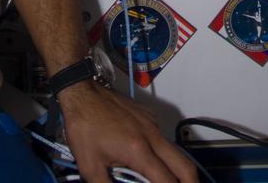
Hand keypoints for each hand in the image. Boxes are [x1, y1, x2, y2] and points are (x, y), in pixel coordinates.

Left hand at [58, 83, 197, 182]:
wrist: (83, 93)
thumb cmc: (84, 127)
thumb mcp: (90, 167)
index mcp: (139, 151)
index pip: (167, 181)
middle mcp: (152, 136)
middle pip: (185, 166)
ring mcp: (152, 124)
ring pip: (175, 152)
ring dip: (177, 170)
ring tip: (166, 181)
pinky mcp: (148, 116)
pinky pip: (163, 139)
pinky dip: (164, 155)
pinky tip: (150, 162)